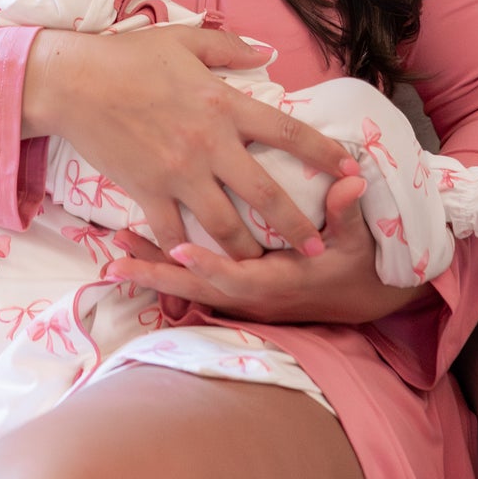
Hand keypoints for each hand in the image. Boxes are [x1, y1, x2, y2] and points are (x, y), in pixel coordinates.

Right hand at [21, 26, 356, 259]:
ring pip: (227, 226)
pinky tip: (201, 263)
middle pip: (267, 196)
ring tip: (265, 267)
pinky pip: (176, 232)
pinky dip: (190, 251)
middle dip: (299, 227)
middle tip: (318, 248)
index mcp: (224, 103)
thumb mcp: (184, 40)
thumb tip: (268, 52)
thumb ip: (230, 47)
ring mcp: (178, 173)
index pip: (287, 132)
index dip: (324, 153)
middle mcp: (209, 144)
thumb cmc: (128, 56)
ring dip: (250, 250)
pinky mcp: (147, 191)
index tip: (350, 171)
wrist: (73, 81)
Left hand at [107, 173, 426, 326]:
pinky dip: (166, 271)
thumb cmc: (357, 264)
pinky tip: (135, 255)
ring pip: (191, 288)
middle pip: (199, 288)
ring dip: (153, 271)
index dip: (209, 264)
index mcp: (281, 281)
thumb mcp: (357, 239)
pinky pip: (195, 284)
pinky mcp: (236, 290)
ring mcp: (243, 295)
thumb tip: (351, 180)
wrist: (363, 298)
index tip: (179, 247)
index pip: (238, 276)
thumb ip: (346, 210)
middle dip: (159, 275)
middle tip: (118, 261)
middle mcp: (255, 293)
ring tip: (114, 255)